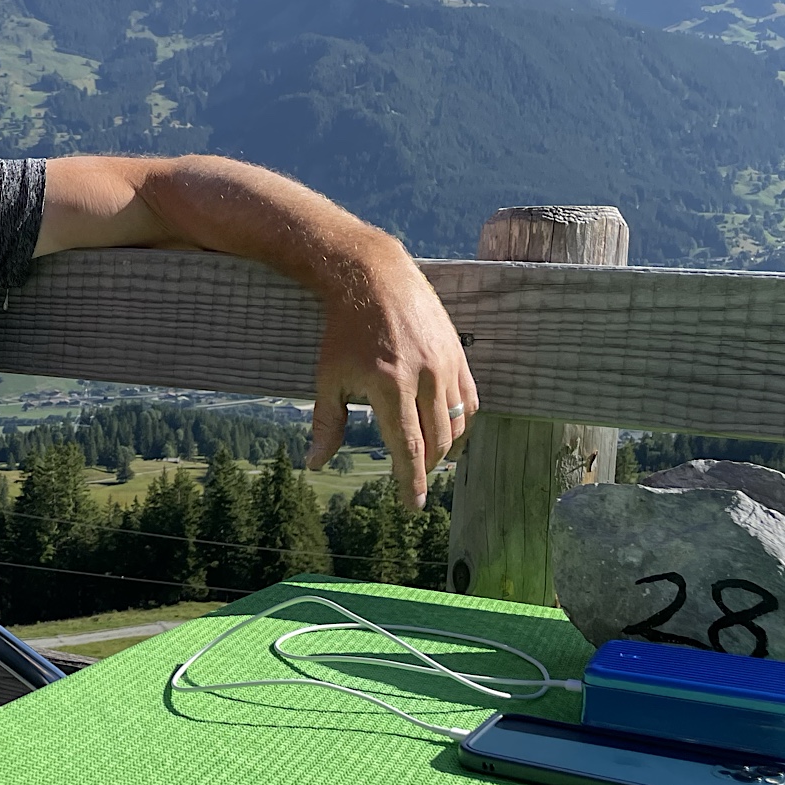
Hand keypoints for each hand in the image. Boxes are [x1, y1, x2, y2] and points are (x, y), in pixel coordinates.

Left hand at [304, 244, 477, 508]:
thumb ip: (326, 424)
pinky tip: (450, 431)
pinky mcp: (458, 354)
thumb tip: (315, 465)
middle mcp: (424, 377)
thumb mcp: (328, 377)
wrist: (373, 278)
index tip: (412, 506)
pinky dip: (462, 421)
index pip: (408, 448)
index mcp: (390, 386)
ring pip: (457, 422)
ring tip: (431, 461)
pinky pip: (470, 398)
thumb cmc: (344, 331)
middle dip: (427, 469)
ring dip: (447, 448)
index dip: (411, 482)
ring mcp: (446, 364)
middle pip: (437, 441)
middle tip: (415, 482)